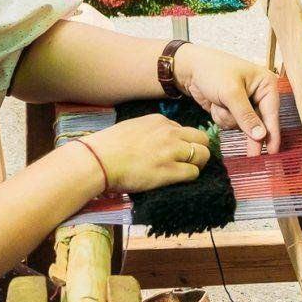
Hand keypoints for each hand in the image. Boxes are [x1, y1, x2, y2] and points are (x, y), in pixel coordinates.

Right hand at [85, 115, 211, 192]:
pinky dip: (189, 177)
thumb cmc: (109, 146)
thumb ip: (151, 131)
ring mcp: (171, 152)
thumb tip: (159, 140)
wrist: (99, 160)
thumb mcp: (133, 127)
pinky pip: (193, 173)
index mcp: (160, 121)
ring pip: (203, 155)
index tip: (179, 151)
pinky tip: (177, 180)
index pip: (185, 130)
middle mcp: (169, 133)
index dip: (185, 142)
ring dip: (197, 165)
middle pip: (202, 139)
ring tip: (186, 172)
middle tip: (190, 162)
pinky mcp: (169, 171)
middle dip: (199, 150)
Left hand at [175, 44, 281, 153]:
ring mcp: (246, 104)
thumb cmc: (213, 71)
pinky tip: (215, 104)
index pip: (272, 114)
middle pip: (259, 123)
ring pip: (242, 126)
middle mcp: (259, 95)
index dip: (272, 134)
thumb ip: (246, 116)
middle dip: (245, 127)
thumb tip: (261, 136)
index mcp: (266, 84)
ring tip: (219, 102)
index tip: (273, 153)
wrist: (190, 68)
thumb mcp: (231, 92)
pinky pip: (231, 125)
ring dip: (228, 119)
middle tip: (252, 156)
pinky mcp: (233, 111)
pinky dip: (221, 118)